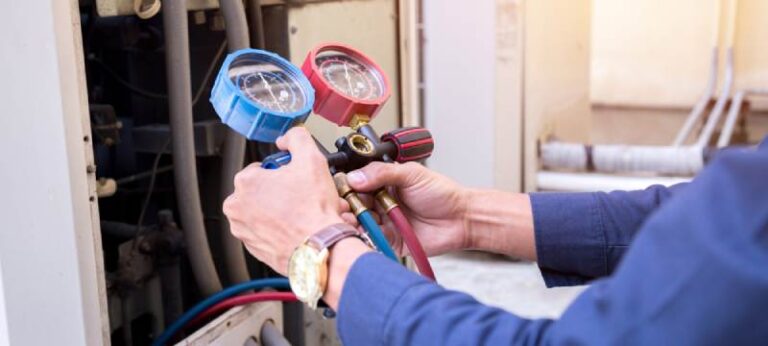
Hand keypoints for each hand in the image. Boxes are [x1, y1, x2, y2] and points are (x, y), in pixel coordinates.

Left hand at [223, 127, 345, 275]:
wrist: (319, 249)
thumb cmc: (312, 212)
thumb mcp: (311, 159)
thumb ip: (297, 138)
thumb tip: (288, 138)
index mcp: (245, 182)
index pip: (263, 168)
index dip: (285, 171)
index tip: (298, 179)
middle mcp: (237, 207)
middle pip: (263, 190)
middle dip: (283, 192)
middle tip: (304, 197)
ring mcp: (244, 230)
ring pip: (265, 212)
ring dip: (283, 211)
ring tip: (305, 213)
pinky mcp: (254, 248)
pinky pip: (267, 232)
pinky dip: (281, 230)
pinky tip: (300, 228)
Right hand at [347, 162, 469, 255]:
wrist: (461, 219)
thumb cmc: (442, 194)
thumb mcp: (411, 174)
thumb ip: (382, 173)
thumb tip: (356, 177)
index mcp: (384, 182)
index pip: (357, 183)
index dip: (348, 186)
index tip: (343, 190)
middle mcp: (381, 202)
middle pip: (354, 204)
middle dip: (347, 206)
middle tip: (345, 207)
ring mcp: (384, 221)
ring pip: (359, 222)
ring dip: (353, 222)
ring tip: (352, 220)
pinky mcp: (389, 240)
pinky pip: (371, 239)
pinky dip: (364, 236)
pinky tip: (362, 232)